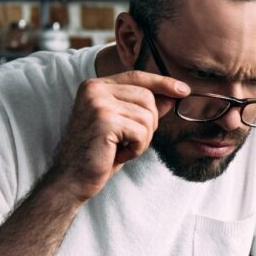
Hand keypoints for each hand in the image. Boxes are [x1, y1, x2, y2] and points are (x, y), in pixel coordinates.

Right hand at [49, 71, 189, 202]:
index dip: (162, 82)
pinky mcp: (105, 120)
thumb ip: (144, 109)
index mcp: (95, 86)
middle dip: (149, 123)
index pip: (137, 77)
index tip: (183, 90)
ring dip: (142, 139)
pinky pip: (141, 132)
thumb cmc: (98, 154)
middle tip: (129, 141)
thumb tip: (172, 96)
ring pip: (147, 115)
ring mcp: (98, 103)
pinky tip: (119, 155)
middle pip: (147, 97)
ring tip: (121, 148)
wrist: (71, 179)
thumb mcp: (125, 128)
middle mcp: (94, 89)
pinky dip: (137, 148)